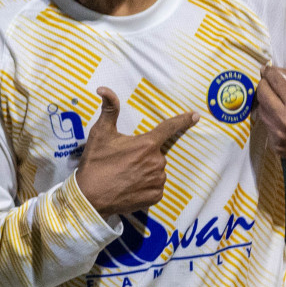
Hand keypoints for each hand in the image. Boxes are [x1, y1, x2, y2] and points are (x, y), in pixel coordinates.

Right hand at [74, 88, 198, 217]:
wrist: (90, 197)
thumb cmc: (95, 163)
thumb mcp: (100, 134)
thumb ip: (108, 109)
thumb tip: (103, 89)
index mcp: (147, 144)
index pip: (169, 127)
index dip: (183, 120)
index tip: (196, 116)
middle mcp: (157, 161)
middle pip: (156, 153)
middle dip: (144, 154)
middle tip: (124, 161)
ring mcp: (157, 180)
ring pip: (157, 170)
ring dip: (146, 170)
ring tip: (126, 175)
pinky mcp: (155, 196)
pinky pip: (156, 186)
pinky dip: (146, 185)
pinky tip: (131, 187)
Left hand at [256, 65, 285, 185]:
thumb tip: (277, 70)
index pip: (274, 80)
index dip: (270, 71)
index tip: (268, 69)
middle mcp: (285, 119)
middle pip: (261, 93)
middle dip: (265, 84)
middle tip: (271, 82)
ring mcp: (278, 134)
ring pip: (260, 109)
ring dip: (266, 101)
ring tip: (278, 99)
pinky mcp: (275, 145)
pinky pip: (266, 125)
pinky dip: (271, 117)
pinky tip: (282, 117)